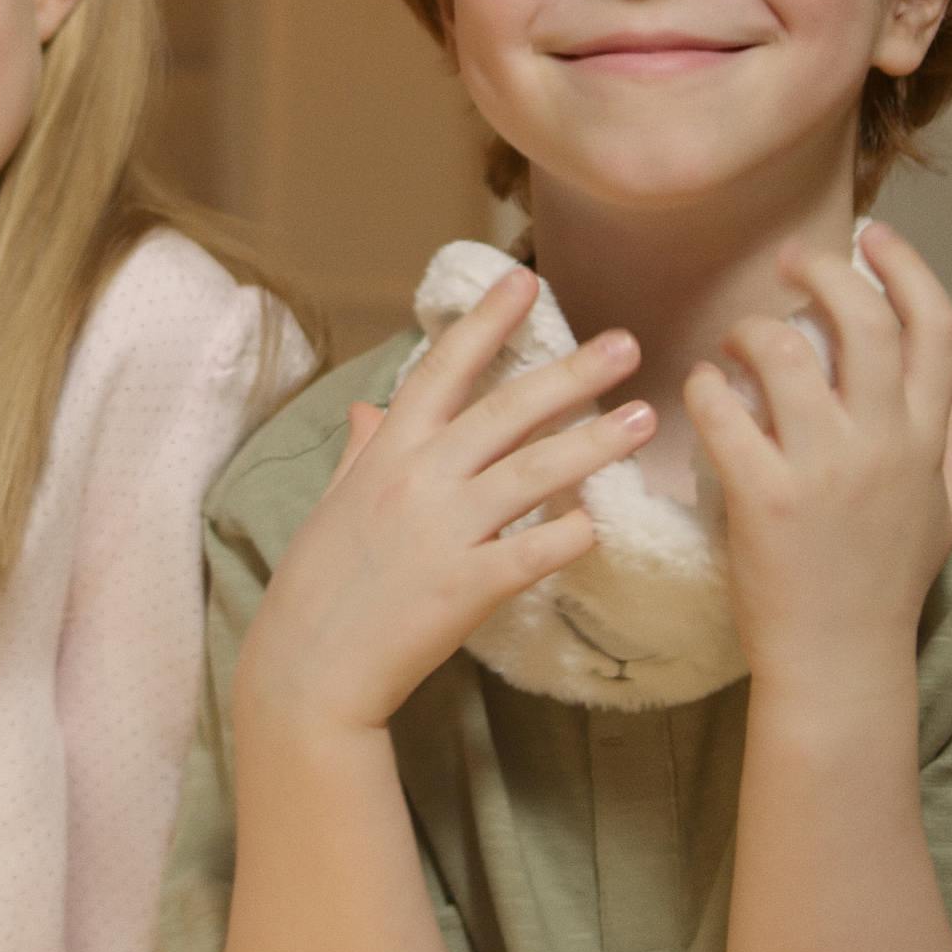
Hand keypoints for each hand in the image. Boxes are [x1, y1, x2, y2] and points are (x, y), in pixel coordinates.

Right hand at [239, 262, 653, 734]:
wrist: (308, 670)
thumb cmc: (318, 585)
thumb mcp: (334, 504)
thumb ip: (361, 451)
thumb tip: (370, 408)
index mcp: (386, 452)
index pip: (442, 369)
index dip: (486, 323)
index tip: (525, 281)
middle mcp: (419, 480)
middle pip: (506, 411)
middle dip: (570, 374)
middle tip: (627, 343)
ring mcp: (444, 532)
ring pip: (533, 473)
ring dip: (593, 443)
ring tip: (643, 419)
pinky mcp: (465, 589)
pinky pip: (532, 552)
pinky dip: (568, 534)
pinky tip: (601, 522)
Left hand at [686, 222, 951, 710]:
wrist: (841, 663)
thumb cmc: (885, 586)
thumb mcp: (945, 515)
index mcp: (926, 439)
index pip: (936, 327)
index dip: (907, 268)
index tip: (874, 237)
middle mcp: (883, 442)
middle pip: (863, 319)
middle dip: (821, 271)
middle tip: (787, 263)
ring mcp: (824, 468)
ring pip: (782, 353)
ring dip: (749, 330)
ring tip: (733, 343)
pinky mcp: (765, 497)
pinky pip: (725, 410)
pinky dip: (706, 386)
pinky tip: (702, 392)